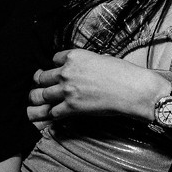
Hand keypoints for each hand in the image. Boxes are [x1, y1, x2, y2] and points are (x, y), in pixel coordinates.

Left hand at [27, 48, 169, 123]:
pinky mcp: (72, 108)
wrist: (132, 89)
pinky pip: (52, 112)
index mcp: (74, 56)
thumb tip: (81, 70)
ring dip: (40, 99)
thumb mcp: (100, 58)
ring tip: (38, 102)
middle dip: (42, 82)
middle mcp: (66, 72)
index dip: (55, 66)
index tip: (57, 71)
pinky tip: (53, 115)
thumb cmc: (123, 73)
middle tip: (42, 87)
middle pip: (42, 77)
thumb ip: (85, 63)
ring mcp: (67, 91)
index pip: (53, 59)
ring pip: (41, 95)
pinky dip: (51, 114)